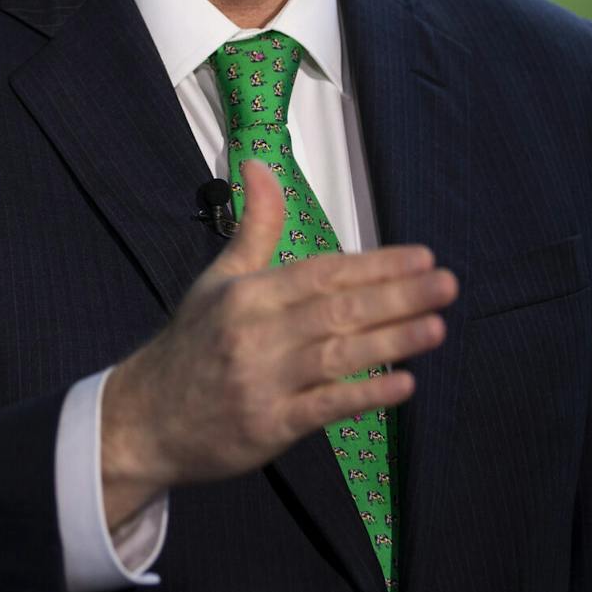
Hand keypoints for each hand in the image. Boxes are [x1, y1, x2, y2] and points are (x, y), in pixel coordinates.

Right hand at [99, 160, 457, 529]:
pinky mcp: (269, 426)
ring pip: (338, 355)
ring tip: (437, 326)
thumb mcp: (218, 280)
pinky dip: (364, 396)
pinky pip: (324, 408)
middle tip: (446, 285)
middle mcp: (256, 333)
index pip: (323, 272)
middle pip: (338, 309)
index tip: (422, 257)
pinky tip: (404, 385)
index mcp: (248, 294)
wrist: (145, 421)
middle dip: (398, 296)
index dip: (376, 264)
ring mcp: (263, 382)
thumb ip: (254, 226)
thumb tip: (257, 164)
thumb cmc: (192, 345)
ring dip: (393, 341)